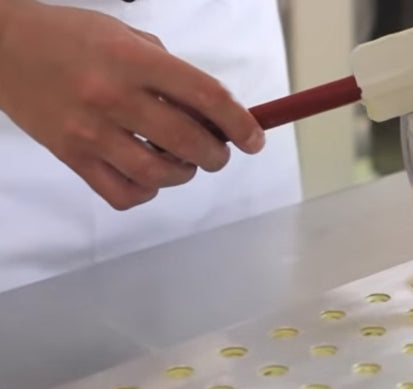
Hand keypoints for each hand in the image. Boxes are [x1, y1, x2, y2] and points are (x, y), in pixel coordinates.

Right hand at [0, 2, 264, 209]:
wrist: (1, 46)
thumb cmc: (71, 36)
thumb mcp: (126, 37)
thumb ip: (170, 72)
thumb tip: (212, 112)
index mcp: (134, 61)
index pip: (205, 96)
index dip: (240, 123)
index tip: (254, 139)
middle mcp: (114, 97)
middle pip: (188, 143)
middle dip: (216, 155)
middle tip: (218, 153)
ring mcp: (90, 132)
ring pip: (159, 176)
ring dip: (183, 175)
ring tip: (181, 162)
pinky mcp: (71, 157)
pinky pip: (122, 194)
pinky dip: (146, 192)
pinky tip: (147, 176)